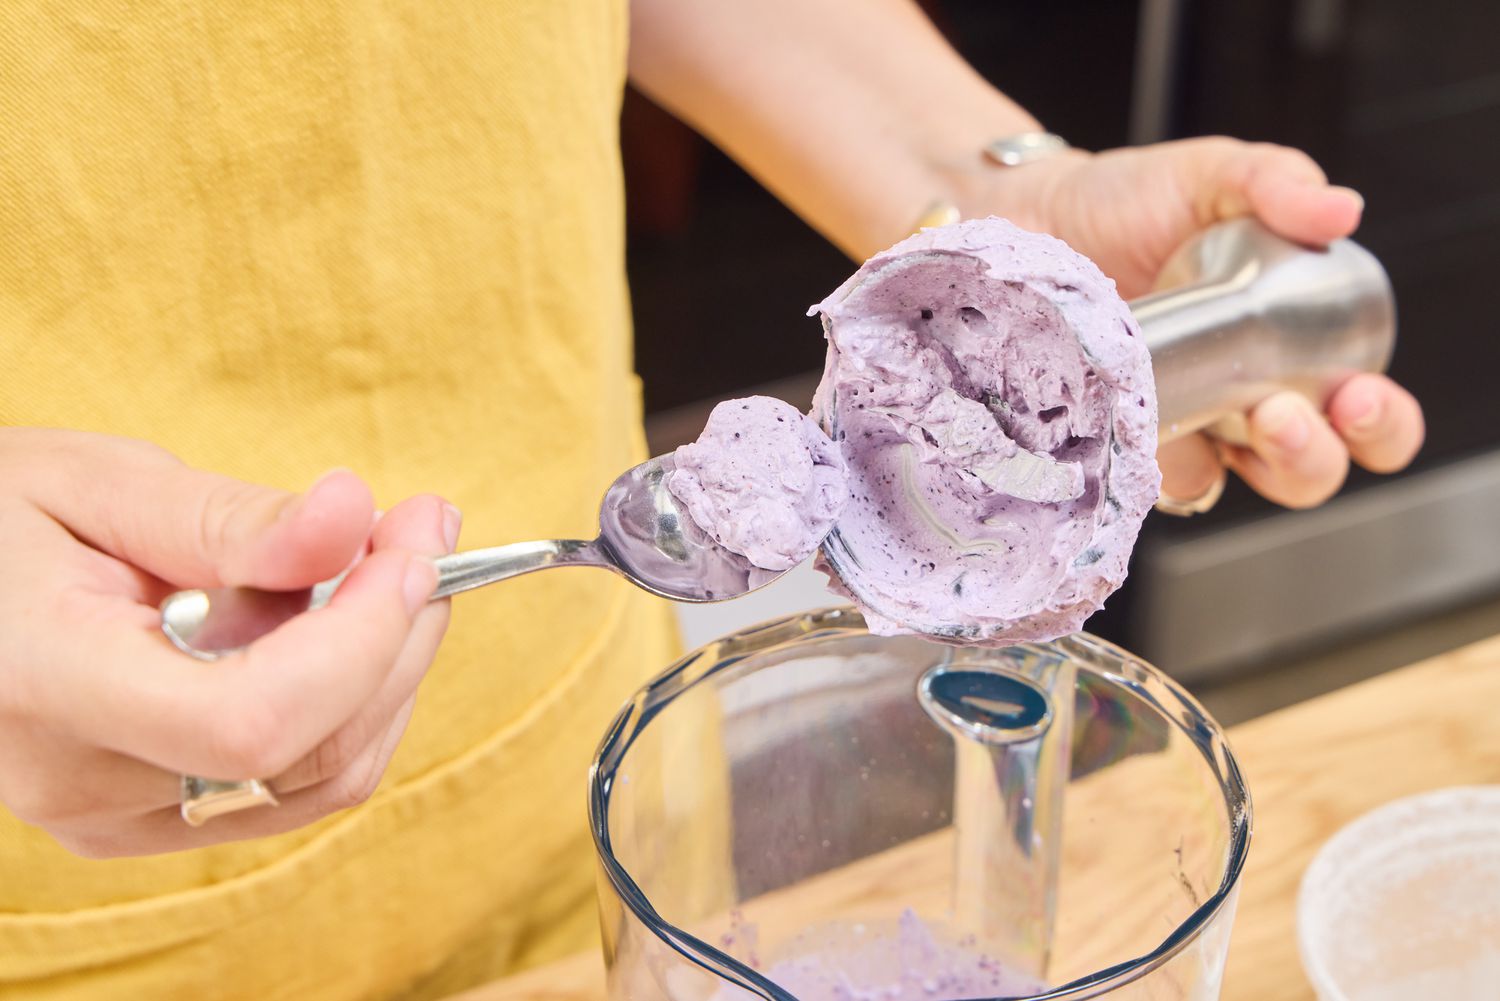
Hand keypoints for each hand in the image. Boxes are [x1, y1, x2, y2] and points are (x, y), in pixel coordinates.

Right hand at [0, 429, 460, 856]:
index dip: (360, 640)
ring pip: (322, 774)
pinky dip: (350, 701)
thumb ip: (227, 518)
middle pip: (308, 749)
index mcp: (51, 686)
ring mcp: (116, 817)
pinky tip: (346, 621)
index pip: (253, 721)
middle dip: (399, 633)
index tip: (411, 545)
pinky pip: (294, 782)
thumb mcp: (93, 484)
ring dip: (388, 667)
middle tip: (424, 526)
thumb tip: (357, 518)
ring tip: (389, 561)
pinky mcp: (147, 819)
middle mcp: (84, 783)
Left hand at [955, 136, 1424, 507]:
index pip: (1361, 415)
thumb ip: (1277, 181)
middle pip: (1309, 471)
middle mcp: (1242, 401)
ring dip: (1244, 469)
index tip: (1357, 394)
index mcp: (1291, 350)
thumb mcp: (1211, 173)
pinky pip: (1147, 480)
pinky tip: (1147, 423)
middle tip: (1283, 413)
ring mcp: (1179, 427)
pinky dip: (1159, 462)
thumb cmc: (1125, 200)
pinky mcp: (1116, 444)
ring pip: (1232, 487)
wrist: (1027, 215)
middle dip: (1314, 457)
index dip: (1379, 423)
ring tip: (1238, 417)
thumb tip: (1341, 211)